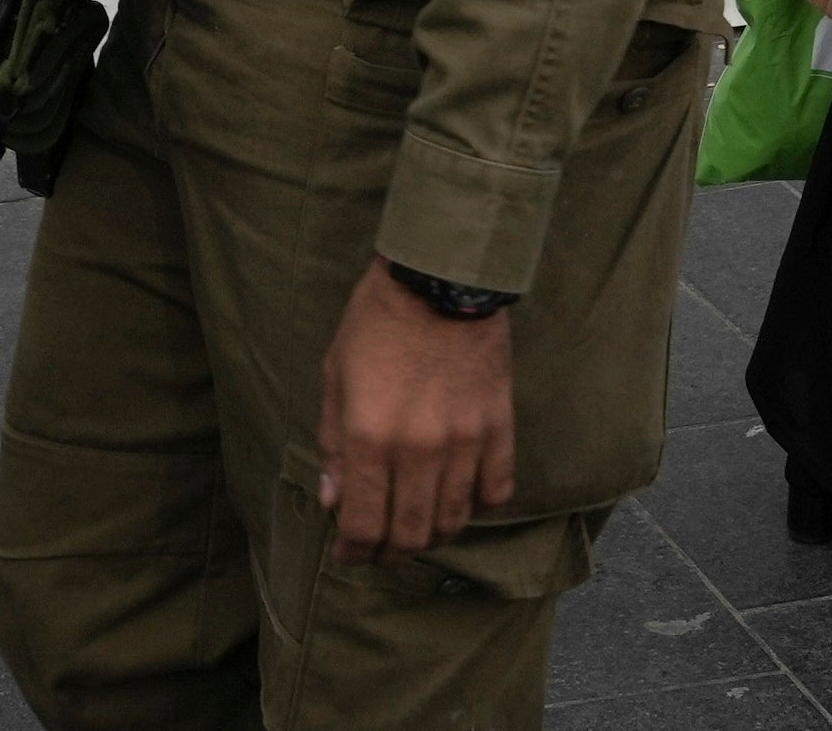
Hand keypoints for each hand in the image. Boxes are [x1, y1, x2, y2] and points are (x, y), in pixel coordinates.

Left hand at [319, 264, 513, 563]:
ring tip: (419, 530)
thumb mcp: (336, 377)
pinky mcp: (498, 427)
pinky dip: (479, 505)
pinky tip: (462, 500)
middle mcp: (418, 449)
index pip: (363, 525)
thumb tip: (332, 500)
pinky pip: (496, 489)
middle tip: (382, 550)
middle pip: (411, 534)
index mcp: (369, 437)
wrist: (439, 277)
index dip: (353, 552)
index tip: (348, 554)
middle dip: (391, 553)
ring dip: (434, 535)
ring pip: (454, 520)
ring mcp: (464, 441)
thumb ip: (333, 445)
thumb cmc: (376, 322)